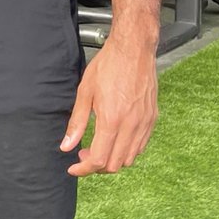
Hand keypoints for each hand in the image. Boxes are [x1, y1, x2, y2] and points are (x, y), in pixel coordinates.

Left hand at [60, 34, 157, 175]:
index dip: (84, 170)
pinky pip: (140, 146)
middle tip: (84, 154)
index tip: (74, 168)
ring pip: (129, 159)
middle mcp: (131, 126)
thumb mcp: (85, 91)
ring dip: (112, 160)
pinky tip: (116, 138)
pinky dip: (127, 151)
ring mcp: (144, 123)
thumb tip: (66, 146)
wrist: (134, 49)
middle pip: (114, 165)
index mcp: (112, 120)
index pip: (99, 160)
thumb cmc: (108, 65)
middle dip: (96, 166)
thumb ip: (77, 122)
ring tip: (99, 145)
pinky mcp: (152, 119)